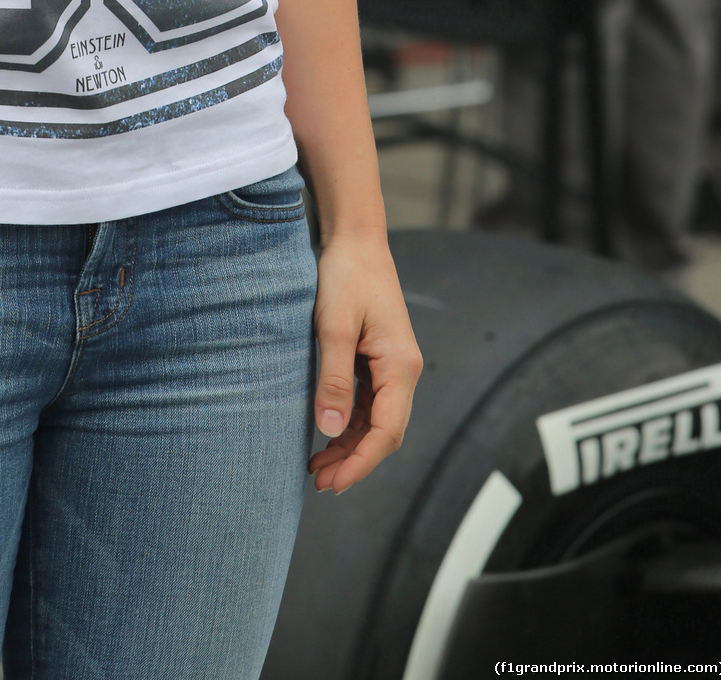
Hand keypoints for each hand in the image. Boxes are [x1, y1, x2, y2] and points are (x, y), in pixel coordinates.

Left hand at [309, 232, 421, 492]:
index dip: (360, 462)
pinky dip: (349, 422)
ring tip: (317, 466)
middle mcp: (403, 370)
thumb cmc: (346, 275)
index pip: (386, 431)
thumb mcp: (334, 327)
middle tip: (319, 482)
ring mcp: (392, 365)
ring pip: (376, 420)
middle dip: (354, 461)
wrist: (355, 238)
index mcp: (400, 366)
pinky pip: (368, 402)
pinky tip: (327, 432)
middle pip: (384, 432)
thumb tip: (329, 429)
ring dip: (350, 445)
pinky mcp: (378, 358)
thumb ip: (334, 379)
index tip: (333, 483)